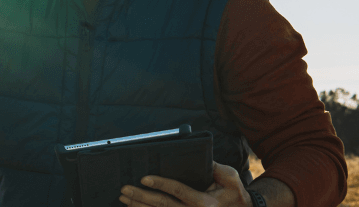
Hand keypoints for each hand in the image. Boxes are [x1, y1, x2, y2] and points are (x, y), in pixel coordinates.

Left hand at [119, 162, 251, 206]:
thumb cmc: (234, 193)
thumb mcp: (230, 177)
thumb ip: (215, 168)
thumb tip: (198, 156)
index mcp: (205, 203)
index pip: (178, 191)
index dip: (160, 183)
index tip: (144, 178)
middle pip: (163, 205)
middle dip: (141, 197)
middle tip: (124, 189)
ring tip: (124, 198)